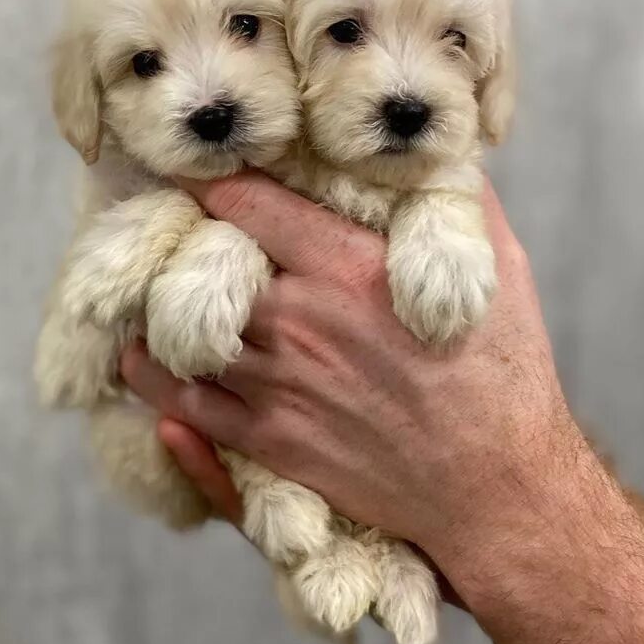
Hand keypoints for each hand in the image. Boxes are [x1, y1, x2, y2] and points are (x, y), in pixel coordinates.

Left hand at [120, 172, 581, 568]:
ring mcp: (278, 385)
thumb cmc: (504, 375)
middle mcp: (299, 321)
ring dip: (155, 307)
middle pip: (201, 265)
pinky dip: (153, 377)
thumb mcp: (500, 269)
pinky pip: (187, 404)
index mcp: (348, 268)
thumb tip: (440, 154)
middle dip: (180, 241)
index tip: (190, 166)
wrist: (497, 489)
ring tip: (140, 288)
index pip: (249, 203)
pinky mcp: (270, 439)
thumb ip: (458, 205)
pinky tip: (142, 358)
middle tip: (162, 228)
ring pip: (180, 334)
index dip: (211, 177)